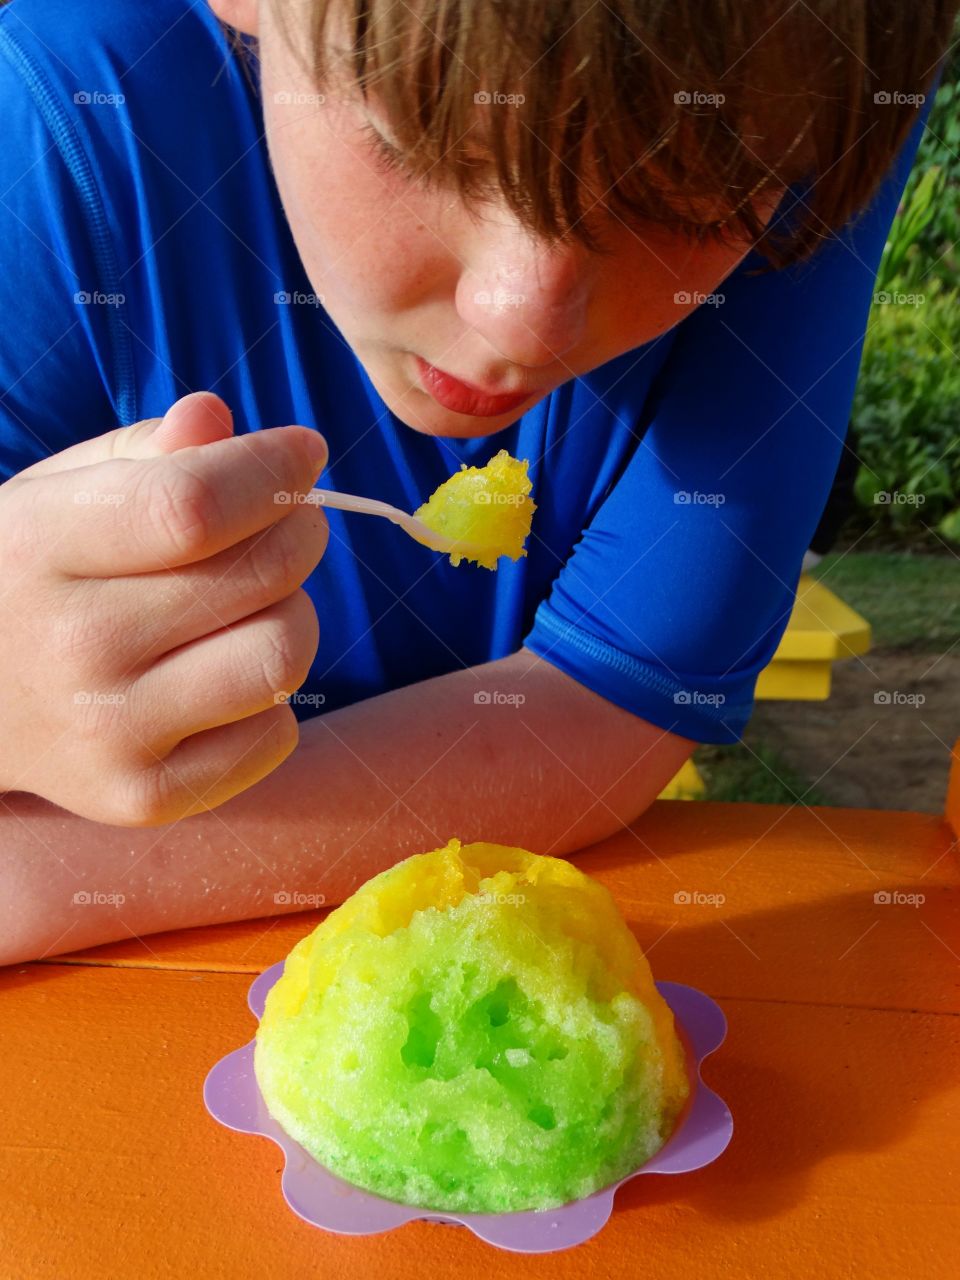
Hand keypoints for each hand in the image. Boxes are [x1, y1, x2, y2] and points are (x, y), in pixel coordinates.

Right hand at [0, 392, 328, 824]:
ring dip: (292, 615)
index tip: (305, 451)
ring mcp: (108, 735)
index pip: (192, 506)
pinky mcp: (143, 798)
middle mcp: (73, 648)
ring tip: (254, 603)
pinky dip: (272, 698)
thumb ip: (145, 451)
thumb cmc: (30, 578)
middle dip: (297, 535)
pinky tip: (225, 674)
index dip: (270, 470)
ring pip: (279, 660)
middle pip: (258, 580)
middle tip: (283, 526)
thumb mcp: (60, 493)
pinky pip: (275, 736)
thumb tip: (216, 421)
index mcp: (40, 548)